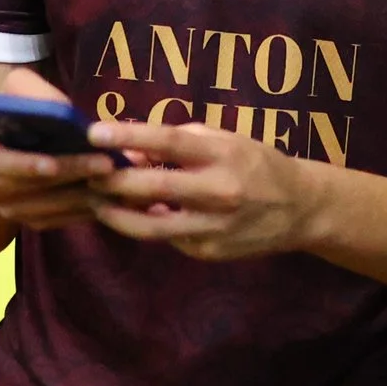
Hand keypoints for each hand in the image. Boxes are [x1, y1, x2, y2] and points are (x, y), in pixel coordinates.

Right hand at [0, 66, 113, 231]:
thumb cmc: (11, 117)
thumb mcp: (14, 92)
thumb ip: (34, 93)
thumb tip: (65, 110)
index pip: (1, 163)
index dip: (27, 165)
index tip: (53, 163)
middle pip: (37, 188)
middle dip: (74, 174)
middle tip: (109, 163)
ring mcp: (12, 211)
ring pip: (56, 207)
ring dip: (89, 194)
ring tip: (122, 177)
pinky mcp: (35, 223)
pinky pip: (65, 219)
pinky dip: (91, 207)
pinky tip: (117, 193)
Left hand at [85, 114, 316, 261]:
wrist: (299, 208)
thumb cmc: (256, 163)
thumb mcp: (225, 141)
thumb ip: (182, 142)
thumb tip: (132, 149)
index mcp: (224, 155)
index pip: (170, 142)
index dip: (129, 137)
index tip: (94, 133)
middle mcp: (219, 192)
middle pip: (154, 186)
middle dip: (113, 180)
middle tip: (87, 172)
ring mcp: (213, 227)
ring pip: (150, 225)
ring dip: (117, 213)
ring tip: (96, 202)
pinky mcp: (208, 251)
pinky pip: (167, 238)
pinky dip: (147, 225)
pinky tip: (135, 214)